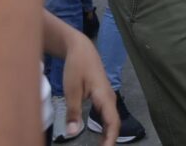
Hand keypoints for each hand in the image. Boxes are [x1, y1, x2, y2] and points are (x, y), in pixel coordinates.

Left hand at [62, 31, 119, 145]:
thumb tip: (72, 133)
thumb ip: (73, 112)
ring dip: (107, 134)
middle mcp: (110, 98)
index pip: (113, 123)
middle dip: (109, 140)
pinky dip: (104, 127)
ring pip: (111, 120)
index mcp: (105, 97)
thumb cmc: (77, 67)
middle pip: (114, 124)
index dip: (110, 139)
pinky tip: (98, 135)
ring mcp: (107, 97)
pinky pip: (107, 115)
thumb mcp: (71, 90)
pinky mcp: (102, 96)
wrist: (81, 49)